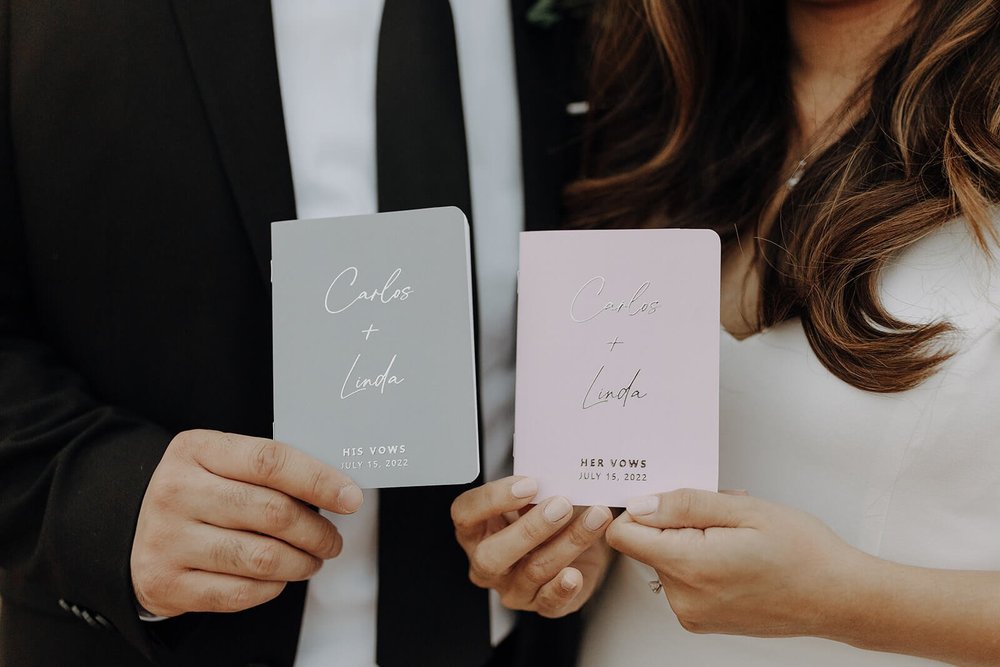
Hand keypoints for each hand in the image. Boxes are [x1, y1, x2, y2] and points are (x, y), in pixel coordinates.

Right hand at [131, 429, 363, 616]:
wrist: (132, 528)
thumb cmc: (197, 492)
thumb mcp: (221, 462)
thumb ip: (270, 469)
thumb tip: (337, 489)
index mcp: (197, 450)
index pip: (270, 462)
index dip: (318, 481)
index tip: (350, 497)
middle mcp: (177, 491)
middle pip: (272, 512)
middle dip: (316, 530)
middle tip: (332, 540)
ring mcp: (167, 539)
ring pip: (261, 558)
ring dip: (301, 563)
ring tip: (312, 560)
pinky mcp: (166, 582)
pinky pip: (239, 592)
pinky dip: (271, 588)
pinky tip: (278, 577)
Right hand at [451, 476, 612, 617]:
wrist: (582, 540)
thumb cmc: (551, 512)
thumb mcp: (538, 494)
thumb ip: (536, 488)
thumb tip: (553, 475)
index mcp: (477, 529)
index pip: (466, 514)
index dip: (493, 499)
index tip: (529, 484)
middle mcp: (487, 562)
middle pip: (491, 554)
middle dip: (529, 529)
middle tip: (561, 505)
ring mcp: (512, 587)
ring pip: (532, 571)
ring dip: (567, 543)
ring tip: (594, 519)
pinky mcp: (541, 604)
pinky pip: (548, 603)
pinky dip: (563, 588)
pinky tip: (575, 574)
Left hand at [606, 488, 869, 636]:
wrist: (840, 597)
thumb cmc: (804, 553)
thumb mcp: (744, 510)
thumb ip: (684, 505)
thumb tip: (640, 504)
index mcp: (690, 566)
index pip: (624, 535)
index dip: (639, 508)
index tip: (665, 497)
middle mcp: (684, 597)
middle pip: (646, 545)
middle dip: (675, 521)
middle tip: (721, 515)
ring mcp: (692, 613)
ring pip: (666, 559)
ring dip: (692, 540)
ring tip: (737, 536)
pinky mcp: (702, 620)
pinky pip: (683, 580)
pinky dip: (701, 561)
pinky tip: (736, 554)